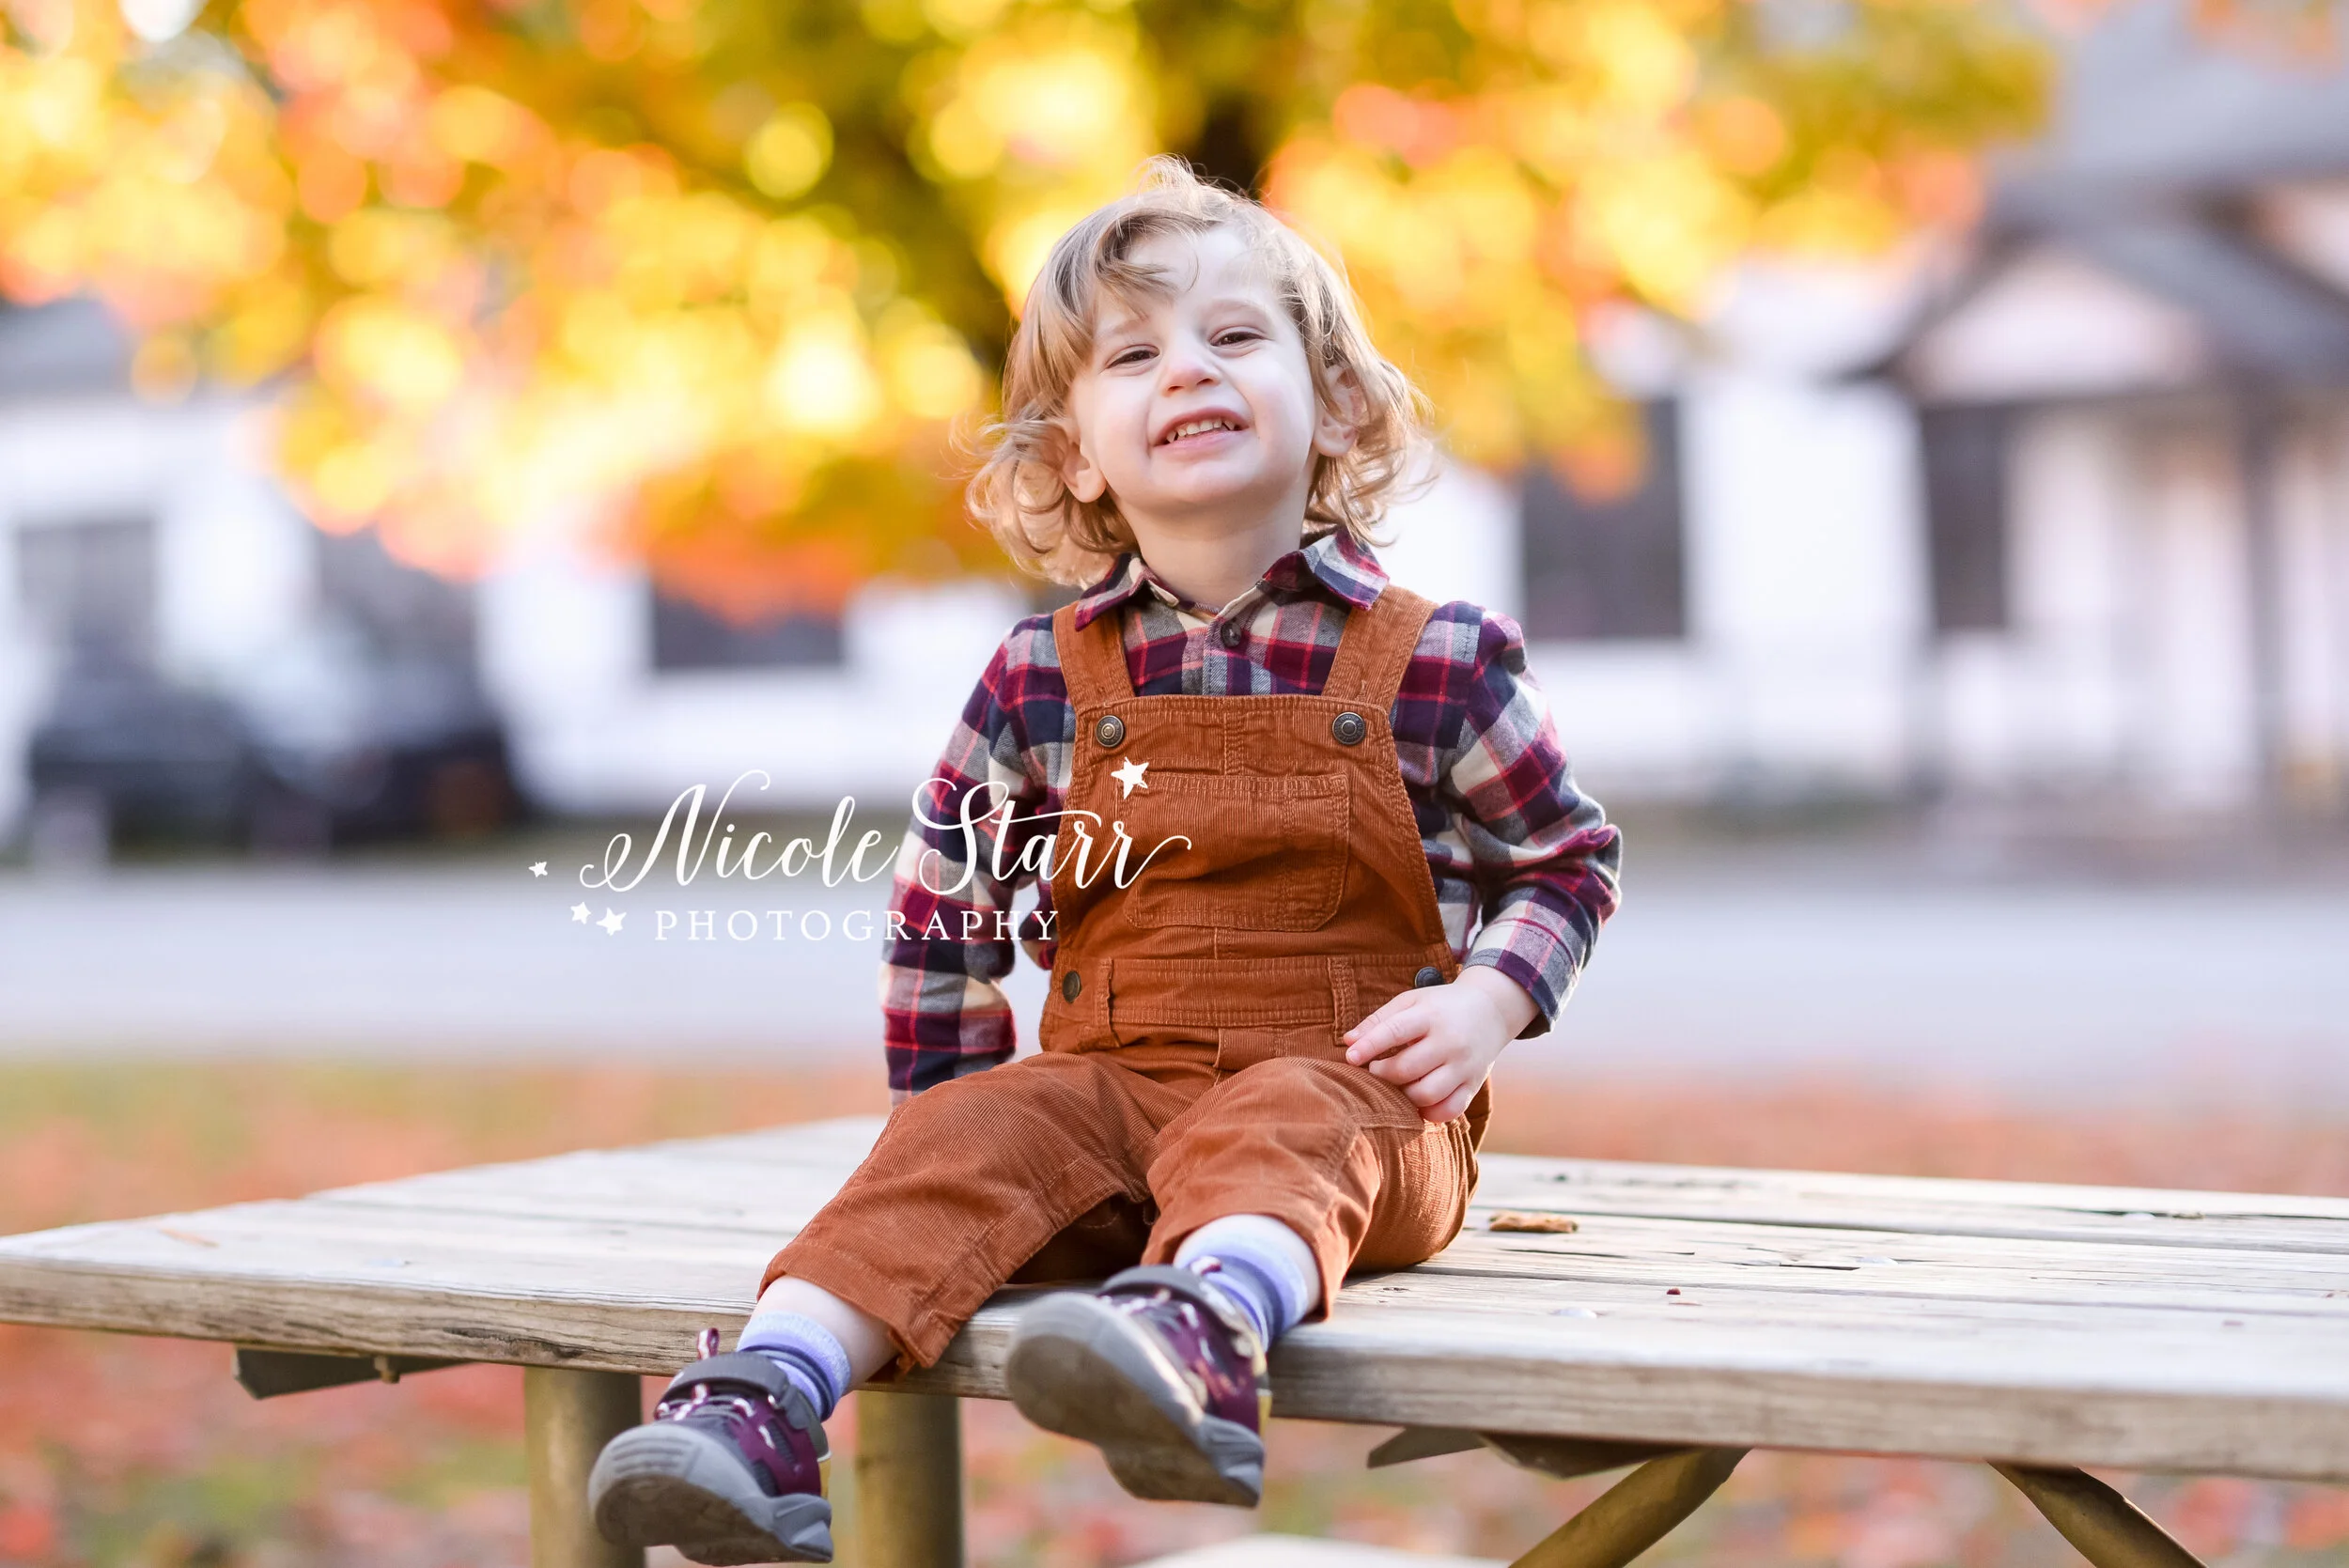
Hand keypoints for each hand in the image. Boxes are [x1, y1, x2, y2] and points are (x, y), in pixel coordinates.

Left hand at [1341, 966, 1536, 1123]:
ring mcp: (1464, 1066)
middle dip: (1382, 1074)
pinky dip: (1430, 1112)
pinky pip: (1450, 1110)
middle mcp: (1450, 1042)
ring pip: (1427, 1093)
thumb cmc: (1441, 1006)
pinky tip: (1418, 1102)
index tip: (1350, 1057)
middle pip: (1407, 1068)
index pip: (1395, 1031)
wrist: (1492, 1010)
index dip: (1370, 1046)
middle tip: (1375, 1069)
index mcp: (1430, 1016)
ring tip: (1397, 1085)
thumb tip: (1348, 1042)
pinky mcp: (1474, 1085)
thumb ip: (1379, 1021)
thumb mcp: (1411, 1001)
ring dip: (1403, 1095)